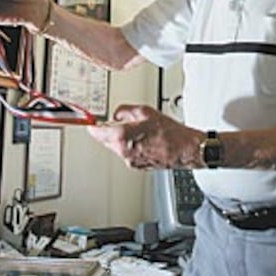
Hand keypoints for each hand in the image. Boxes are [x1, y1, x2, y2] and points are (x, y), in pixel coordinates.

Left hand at [87, 104, 202, 168]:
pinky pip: (127, 153)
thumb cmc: (171, 133)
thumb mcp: (146, 112)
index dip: (92, 124)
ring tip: (139, 129)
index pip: (96, 132)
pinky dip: (131, 145)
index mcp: (122, 137)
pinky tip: (145, 139)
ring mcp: (130, 160)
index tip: (88, 121)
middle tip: (117, 121)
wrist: (186, 150)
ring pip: (116, 147)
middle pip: (104, 140)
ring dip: (121, 138)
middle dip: (108, 130)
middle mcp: (124, 151)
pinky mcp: (137, 165)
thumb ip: (125, 110)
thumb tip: (117, 113)